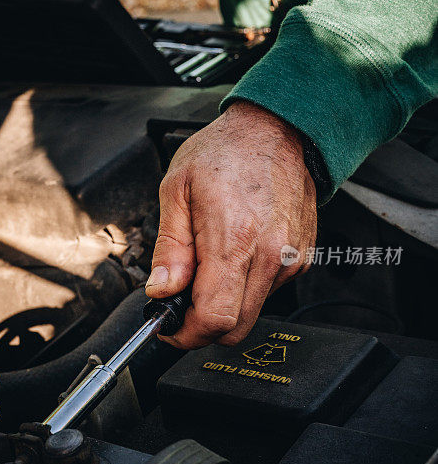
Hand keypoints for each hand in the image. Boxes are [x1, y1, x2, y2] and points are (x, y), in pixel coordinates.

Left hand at [145, 100, 316, 347]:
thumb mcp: (177, 190)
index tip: (169, 325)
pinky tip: (235, 254)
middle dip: (202, 325)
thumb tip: (162, 290)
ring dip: (224, 304)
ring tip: (208, 264)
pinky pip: (268, 292)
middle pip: (235, 329)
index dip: (186, 333)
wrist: (279, 130)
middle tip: (182, 300)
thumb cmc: (228, 152)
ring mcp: (289, 260)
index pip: (214, 320)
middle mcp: (270, 257)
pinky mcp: (301, 259)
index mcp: (234, 241)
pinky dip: (245, 287)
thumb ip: (169, 248)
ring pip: (252, 314)